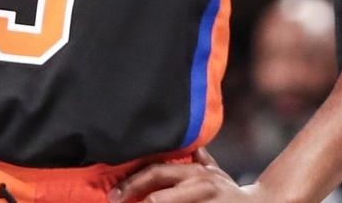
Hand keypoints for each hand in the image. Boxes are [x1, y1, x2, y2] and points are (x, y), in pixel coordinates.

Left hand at [112, 149, 280, 202]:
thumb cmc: (228, 193)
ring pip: (166, 202)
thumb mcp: (214, 173)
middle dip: (133, 193)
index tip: (114, 194)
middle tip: (113, 202)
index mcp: (195, 172)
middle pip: (159, 189)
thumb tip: (188, 144)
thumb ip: (199, 160)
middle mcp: (200, 183)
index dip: (133, 181)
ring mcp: (206, 199)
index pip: (157, 172)